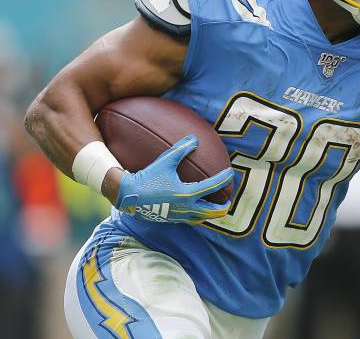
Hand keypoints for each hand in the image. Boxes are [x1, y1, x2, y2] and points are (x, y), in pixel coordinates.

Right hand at [116, 135, 232, 223]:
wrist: (129, 196)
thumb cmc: (148, 178)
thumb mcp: (165, 161)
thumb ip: (181, 149)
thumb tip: (194, 139)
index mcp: (187, 194)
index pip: (212, 187)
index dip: (223, 179)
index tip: (230, 173)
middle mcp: (186, 208)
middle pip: (212, 211)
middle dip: (223, 207)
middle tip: (228, 200)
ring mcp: (179, 216)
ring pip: (202, 218)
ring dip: (212, 213)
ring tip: (215, 207)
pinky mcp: (172, 220)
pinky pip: (191, 220)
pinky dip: (199, 216)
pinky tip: (196, 210)